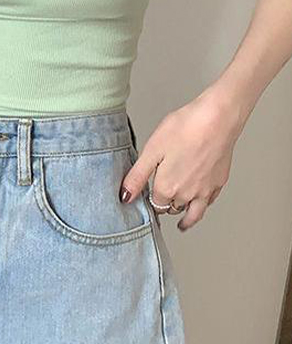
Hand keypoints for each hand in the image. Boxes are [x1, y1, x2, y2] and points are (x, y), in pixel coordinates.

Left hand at [120, 87, 245, 230]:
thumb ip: (136, 177)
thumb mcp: (151, 151)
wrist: (217, 119)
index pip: (154, 204)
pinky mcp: (220, 181)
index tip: (146, 202)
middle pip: (172, 208)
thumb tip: (125, 198)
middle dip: (165, 208)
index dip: (149, 202)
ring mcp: (206, 190)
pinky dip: (203, 206)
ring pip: (193, 212)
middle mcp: (188, 194)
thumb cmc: (183, 129)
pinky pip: (209, 202)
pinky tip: (201, 202)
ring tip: (182, 224)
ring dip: (186, 217)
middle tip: (161, 208)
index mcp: (167, 187)